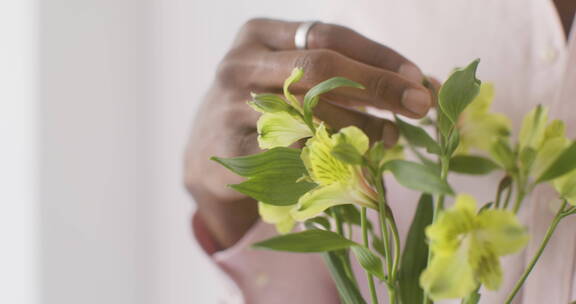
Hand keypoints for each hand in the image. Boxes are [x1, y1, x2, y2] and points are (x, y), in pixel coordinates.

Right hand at [185, 18, 432, 249]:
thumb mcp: (285, 74)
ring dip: (363, 127)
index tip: (417, 77)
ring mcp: (234, 108)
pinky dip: (334, 156)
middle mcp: (241, 65)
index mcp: (258, 35)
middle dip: (378, 86)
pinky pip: (297, 152)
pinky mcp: (236, 150)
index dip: (378, 56)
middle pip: (322, 67)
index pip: (329, 35)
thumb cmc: (259, 106)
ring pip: (313, 112)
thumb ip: (334, 70)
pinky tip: (357, 160)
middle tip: (420, 105)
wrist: (206, 152)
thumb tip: (415, 82)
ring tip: (392, 137)